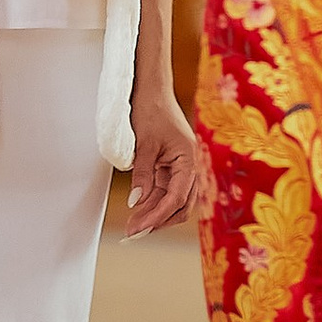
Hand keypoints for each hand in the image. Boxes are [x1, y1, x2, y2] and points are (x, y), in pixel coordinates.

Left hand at [125, 85, 199, 235]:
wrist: (151, 88)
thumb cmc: (151, 110)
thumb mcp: (144, 144)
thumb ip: (142, 175)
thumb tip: (136, 202)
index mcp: (189, 159)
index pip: (177, 196)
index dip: (159, 215)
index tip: (140, 228)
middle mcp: (188, 166)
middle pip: (180, 204)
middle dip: (158, 220)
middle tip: (135, 233)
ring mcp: (179, 166)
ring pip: (171, 199)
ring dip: (153, 213)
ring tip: (132, 227)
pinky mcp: (169, 165)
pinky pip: (163, 189)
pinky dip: (151, 201)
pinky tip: (137, 211)